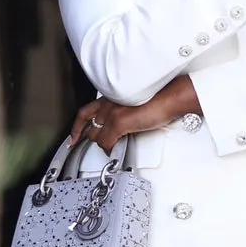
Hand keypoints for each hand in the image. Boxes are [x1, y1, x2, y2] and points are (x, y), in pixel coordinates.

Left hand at [71, 76, 201, 154]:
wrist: (170, 96)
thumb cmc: (160, 98)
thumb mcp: (136, 104)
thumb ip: (124, 112)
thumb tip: (123, 126)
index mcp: (111, 96)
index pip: (86, 111)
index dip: (78, 126)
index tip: (74, 137)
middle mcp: (108, 102)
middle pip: (90, 126)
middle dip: (94, 138)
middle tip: (100, 146)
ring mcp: (112, 112)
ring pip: (97, 136)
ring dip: (104, 144)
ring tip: (113, 148)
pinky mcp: (119, 122)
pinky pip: (107, 142)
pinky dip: (110, 149)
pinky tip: (115, 150)